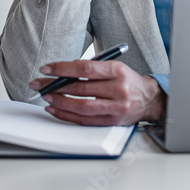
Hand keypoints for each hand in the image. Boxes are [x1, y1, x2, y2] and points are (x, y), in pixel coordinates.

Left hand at [28, 60, 165, 125]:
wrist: (149, 99)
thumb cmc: (128, 81)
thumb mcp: (116, 68)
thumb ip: (93, 69)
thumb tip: (63, 72)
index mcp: (118, 71)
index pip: (85, 68)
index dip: (63, 68)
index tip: (47, 69)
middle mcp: (118, 89)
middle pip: (80, 88)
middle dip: (55, 86)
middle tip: (40, 84)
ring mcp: (115, 107)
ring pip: (81, 106)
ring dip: (59, 102)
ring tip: (46, 96)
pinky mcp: (111, 121)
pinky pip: (84, 120)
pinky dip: (66, 115)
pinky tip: (55, 109)